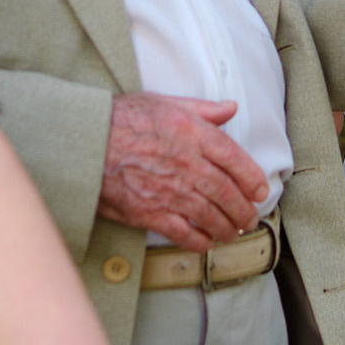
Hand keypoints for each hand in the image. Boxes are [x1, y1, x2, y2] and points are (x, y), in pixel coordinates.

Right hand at [98, 93, 266, 251]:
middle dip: (243, 209)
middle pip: (227, 192)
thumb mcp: (163, 102)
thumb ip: (202, 109)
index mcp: (193, 133)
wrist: (84, 143)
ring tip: (233, 232)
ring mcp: (171, 190)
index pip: (235, 158)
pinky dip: (199, 240)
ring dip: (227, 228)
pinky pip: (184, 232)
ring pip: (211, 216)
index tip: (260, 190)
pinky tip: (205, 242)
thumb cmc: (121, 119)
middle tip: (250, 218)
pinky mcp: (150, 212)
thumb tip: (230, 108)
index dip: (253, 178)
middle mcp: (188, 163)